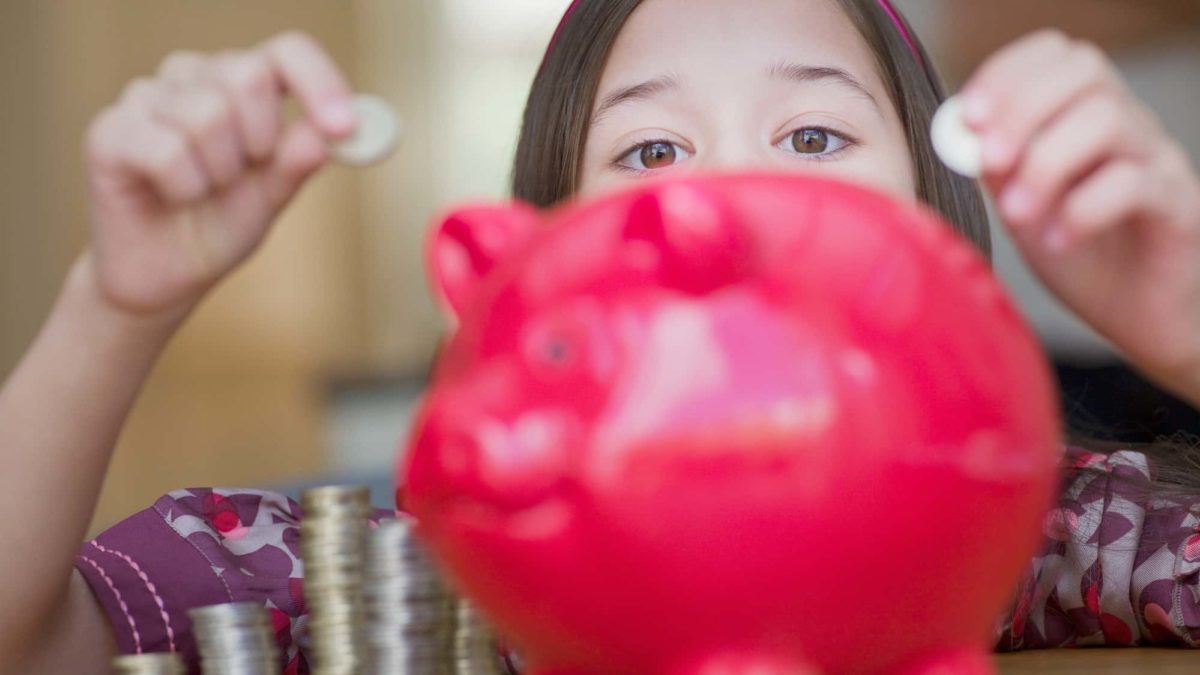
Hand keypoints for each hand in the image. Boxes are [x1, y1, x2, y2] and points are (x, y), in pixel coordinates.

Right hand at [83, 31, 354, 316]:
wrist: (165, 277)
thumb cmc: (219, 227)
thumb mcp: (272, 198)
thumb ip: (297, 163)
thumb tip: (327, 136)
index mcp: (241, 85)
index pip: (287, 53)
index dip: (320, 83)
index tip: (345, 128)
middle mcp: (192, 78)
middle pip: (249, 75)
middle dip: (261, 140)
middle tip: (243, 175)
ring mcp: (146, 98)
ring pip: (207, 114)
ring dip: (219, 174)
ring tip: (202, 192)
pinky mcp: (110, 130)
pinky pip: (167, 151)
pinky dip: (184, 187)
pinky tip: (172, 197)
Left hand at [962, 30, 1199, 397]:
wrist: (1139, 318)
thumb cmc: (1081, 256)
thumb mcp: (1023, 206)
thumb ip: (996, 168)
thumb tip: (958, 133)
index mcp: (1085, 116)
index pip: (1058, 55)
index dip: (1008, 73)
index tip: (968, 117)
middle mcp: (1129, 126)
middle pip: (1086, 72)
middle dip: (1024, 110)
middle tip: (989, 162)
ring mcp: (1159, 161)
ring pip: (1108, 120)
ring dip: (1046, 164)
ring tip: (1018, 214)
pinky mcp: (1179, 206)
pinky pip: (1134, 184)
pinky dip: (1082, 210)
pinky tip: (1059, 242)